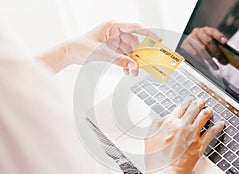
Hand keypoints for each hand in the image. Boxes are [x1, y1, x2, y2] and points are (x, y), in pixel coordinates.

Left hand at [38, 22, 160, 73]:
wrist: (70, 53)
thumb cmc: (80, 46)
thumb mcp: (101, 53)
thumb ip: (118, 60)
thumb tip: (133, 65)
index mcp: (113, 26)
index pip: (135, 28)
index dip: (148, 33)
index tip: (158, 39)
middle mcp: (115, 33)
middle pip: (134, 43)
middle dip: (139, 54)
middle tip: (143, 64)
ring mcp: (114, 42)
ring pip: (130, 51)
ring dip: (133, 61)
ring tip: (133, 71)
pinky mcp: (112, 50)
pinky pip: (124, 56)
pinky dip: (127, 63)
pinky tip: (127, 70)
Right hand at [139, 97, 224, 173]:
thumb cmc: (155, 159)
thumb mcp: (149, 137)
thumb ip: (157, 124)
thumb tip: (164, 118)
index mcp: (169, 122)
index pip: (181, 106)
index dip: (187, 101)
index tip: (189, 100)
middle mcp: (182, 126)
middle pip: (194, 109)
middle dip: (199, 103)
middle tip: (201, 101)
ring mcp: (192, 135)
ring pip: (204, 116)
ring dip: (208, 111)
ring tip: (209, 109)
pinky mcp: (200, 145)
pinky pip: (212, 132)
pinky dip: (217, 126)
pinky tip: (220, 124)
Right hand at [181, 26, 228, 64]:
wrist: (190, 48)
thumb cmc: (203, 47)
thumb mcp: (212, 47)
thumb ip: (219, 51)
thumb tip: (225, 61)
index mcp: (206, 30)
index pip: (213, 31)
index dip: (219, 36)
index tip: (224, 42)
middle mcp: (198, 32)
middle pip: (208, 41)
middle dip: (216, 52)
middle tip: (222, 59)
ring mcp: (190, 39)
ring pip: (201, 49)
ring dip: (209, 58)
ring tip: (214, 65)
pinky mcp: (184, 46)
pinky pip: (193, 54)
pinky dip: (200, 60)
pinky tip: (204, 64)